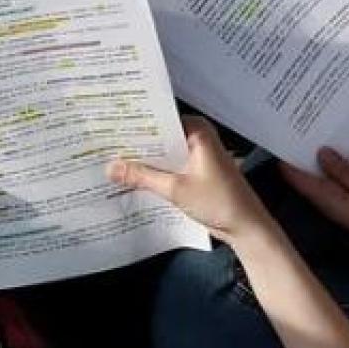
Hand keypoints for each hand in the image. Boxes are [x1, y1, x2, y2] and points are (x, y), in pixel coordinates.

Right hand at [108, 115, 274, 246]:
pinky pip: (169, 166)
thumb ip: (141, 176)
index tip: (106, 125)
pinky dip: (154, 172)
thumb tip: (109, 167)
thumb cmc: (218, 201)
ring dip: (143, 160)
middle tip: (102, 144)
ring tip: (109, 160)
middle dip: (135, 144)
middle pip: (159, 136)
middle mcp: (196, 137)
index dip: (134, 124)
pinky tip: (130, 177)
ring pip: (162, 153)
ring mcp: (196, 155)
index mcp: (197, 130)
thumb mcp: (175, 188)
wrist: (247, 228)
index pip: (159, 119)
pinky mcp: (194, 171)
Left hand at [281, 134, 348, 289]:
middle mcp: (332, 198)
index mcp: (330, 199)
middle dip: (330, 141)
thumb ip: (347, 173)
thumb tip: (320, 153)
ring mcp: (346, 197)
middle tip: (346, 122)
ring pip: (340, 164)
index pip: (294, 174)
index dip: (289, 150)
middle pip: (317, 163)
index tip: (290, 126)